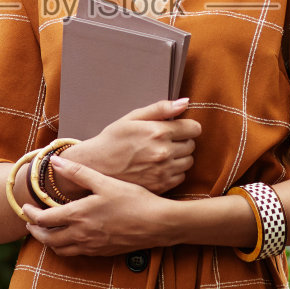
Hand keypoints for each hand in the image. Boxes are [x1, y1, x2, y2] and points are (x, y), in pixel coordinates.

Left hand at [23, 155, 169, 257]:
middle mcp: (82, 234)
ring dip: (49, 242)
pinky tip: (70, 239)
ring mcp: (92, 246)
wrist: (158, 224)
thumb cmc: (134, 200)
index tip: (26, 207)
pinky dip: (66, 247)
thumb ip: (78, 172)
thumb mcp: (104, 181)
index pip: (45, 219)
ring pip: (61, 250)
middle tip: (30, 222)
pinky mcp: (103, 252)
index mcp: (79, 215)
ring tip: (46, 232)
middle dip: (36, 231)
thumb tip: (55, 161)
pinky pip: (76, 253)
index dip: (32, 214)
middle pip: (48, 239)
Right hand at [60, 98, 198, 196]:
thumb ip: (161, 109)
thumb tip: (185, 102)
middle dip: (182, 141)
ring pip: (188, 162)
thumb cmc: (112, 140)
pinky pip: (181, 177)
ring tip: (160, 154)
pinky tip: (158, 167)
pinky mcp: (161, 186)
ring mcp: (163, 171)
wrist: (95, 167)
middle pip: (192, 145)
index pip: (194, 128)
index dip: (187, 126)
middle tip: (164, 141)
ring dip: (179, 157)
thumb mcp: (133, 118)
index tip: (178, 128)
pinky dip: (173, 172)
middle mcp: (164, 152)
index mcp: (158, 132)